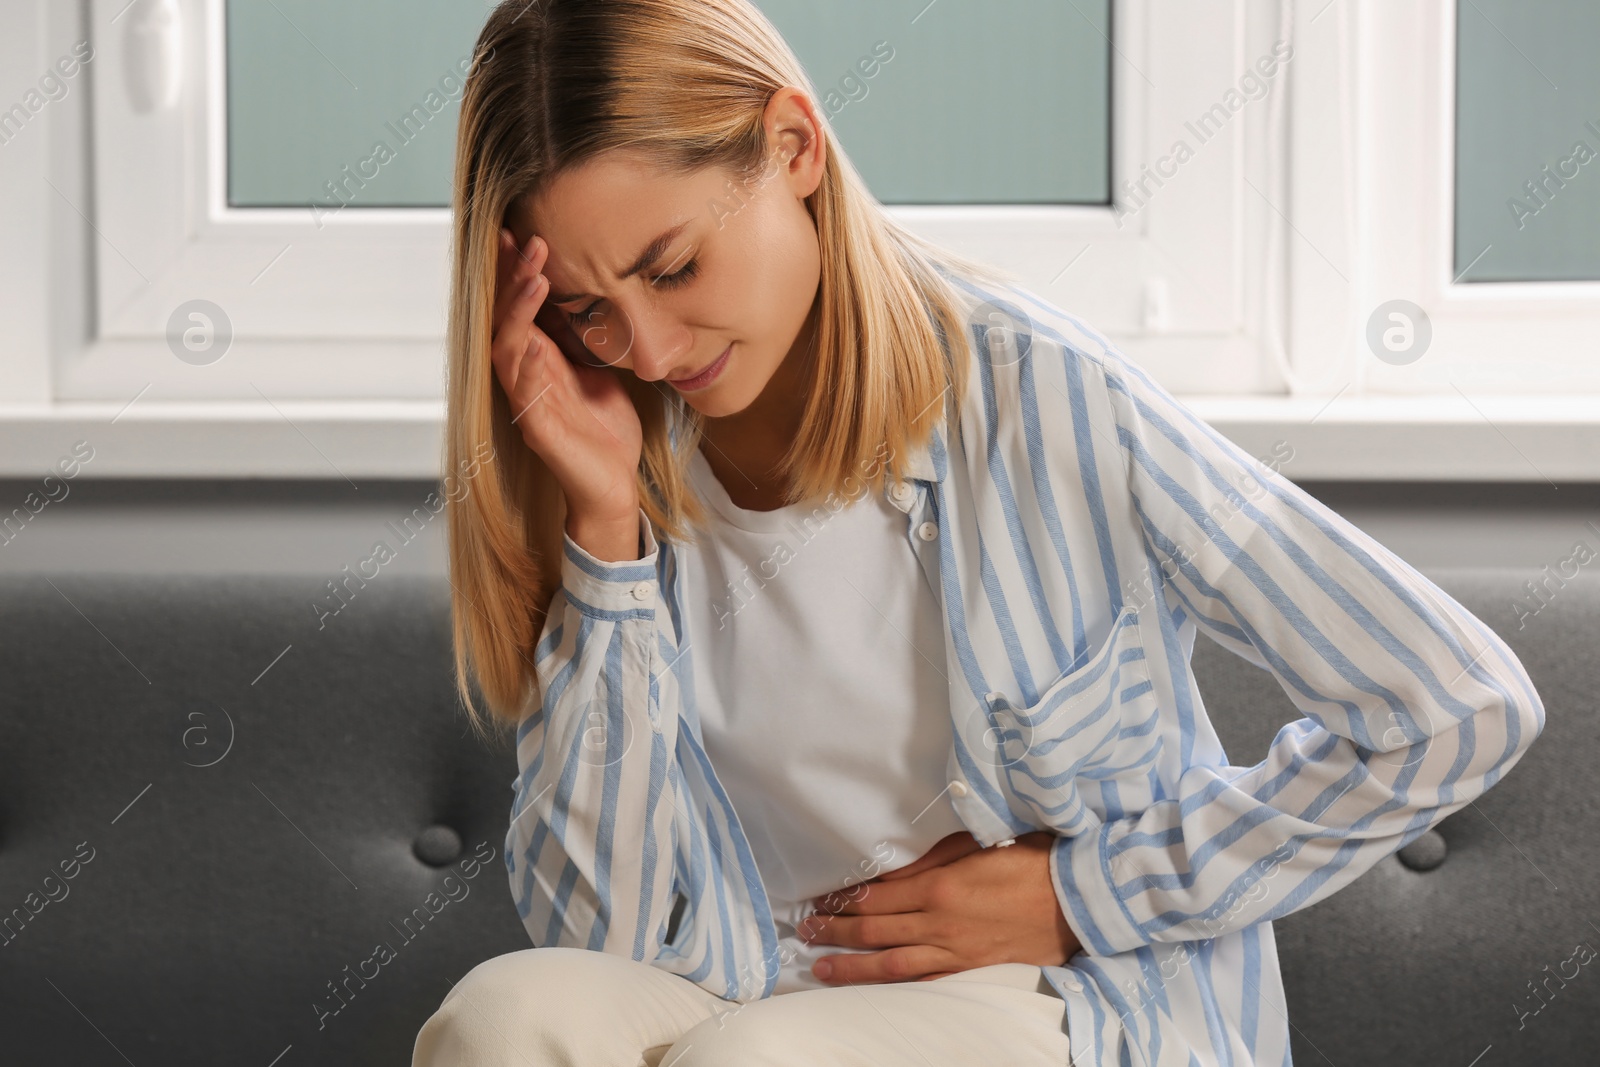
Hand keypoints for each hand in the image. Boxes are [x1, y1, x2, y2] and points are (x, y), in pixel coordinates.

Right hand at [489, 226, 641, 521]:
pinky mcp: (538, 431)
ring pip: (508, 350)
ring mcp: (528, 402)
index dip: (515, 272)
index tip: (518, 233)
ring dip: (518, 313)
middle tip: (530, 240)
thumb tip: (590, 292)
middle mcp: (526, 376)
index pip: (520, 307)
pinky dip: (526, 368)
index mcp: (540, 359)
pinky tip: (531, 344)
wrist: (614, 482)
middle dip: (514, 279)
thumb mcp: (599, 369)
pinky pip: (524, 396)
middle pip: (506, 318)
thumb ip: (584, 336)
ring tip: (534, 279)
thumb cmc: (605, 429)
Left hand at [797, 830, 1082, 984]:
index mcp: (939, 887)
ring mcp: (955, 949)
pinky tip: (875, 982)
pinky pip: (924, 977)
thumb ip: (930, 857)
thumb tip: (890, 870)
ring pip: (891, 963)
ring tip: (820, 967)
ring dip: (852, 966)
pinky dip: (894, 980)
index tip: (820, 896)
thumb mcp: (976, 843)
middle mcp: (941, 923)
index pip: (877, 896)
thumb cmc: (1031, 859)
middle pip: (875, 931)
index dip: (844, 899)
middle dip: (836, 931)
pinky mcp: (972, 965)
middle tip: (805, 929)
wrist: (1077, 897)